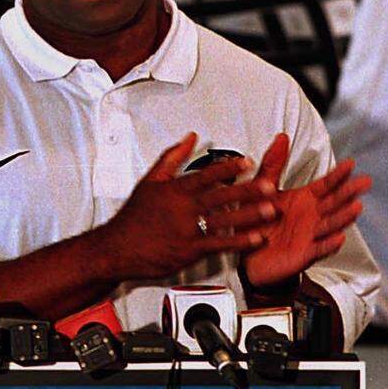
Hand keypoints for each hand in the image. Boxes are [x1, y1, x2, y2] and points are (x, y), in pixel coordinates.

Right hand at [103, 133, 277, 279]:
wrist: (117, 248)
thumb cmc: (134, 216)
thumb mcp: (150, 180)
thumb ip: (173, 157)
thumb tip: (190, 137)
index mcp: (176, 189)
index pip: (207, 174)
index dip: (229, 167)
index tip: (247, 162)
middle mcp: (184, 208)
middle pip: (221, 196)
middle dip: (248, 190)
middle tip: (269, 185)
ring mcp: (188, 230)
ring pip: (224, 220)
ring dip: (249, 215)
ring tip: (270, 210)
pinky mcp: (189, 251)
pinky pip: (219, 245)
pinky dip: (239, 242)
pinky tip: (255, 239)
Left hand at [241, 133, 370, 287]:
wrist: (248, 255)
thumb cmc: (258, 220)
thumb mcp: (262, 188)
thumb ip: (273, 164)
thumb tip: (282, 136)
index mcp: (305, 198)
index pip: (326, 184)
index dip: (338, 174)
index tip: (351, 163)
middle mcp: (312, 215)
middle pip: (334, 202)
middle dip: (349, 192)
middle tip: (365, 182)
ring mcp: (311, 235)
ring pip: (331, 224)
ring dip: (344, 217)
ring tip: (356, 207)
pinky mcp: (304, 254)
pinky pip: (319, 249)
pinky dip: (329, 244)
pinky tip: (339, 238)